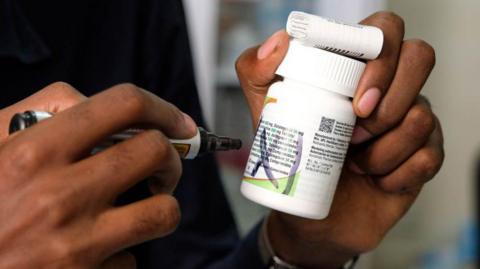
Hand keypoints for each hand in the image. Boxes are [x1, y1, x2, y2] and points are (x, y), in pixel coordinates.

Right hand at [0, 82, 196, 268]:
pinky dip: (122, 254)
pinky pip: (131, 260)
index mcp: (35, 150)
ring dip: (161, 206)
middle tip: (159, 169)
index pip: (124, 104)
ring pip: (163, 210)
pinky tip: (96, 252)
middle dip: (171, 158)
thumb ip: (43, 110)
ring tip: (141, 207)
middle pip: (156, 151)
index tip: (179, 122)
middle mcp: (59, 194)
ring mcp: (76, 242)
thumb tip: (100, 105)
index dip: (163, 108)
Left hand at [236, 12, 443, 267]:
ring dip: (382, 151)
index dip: (380, 58)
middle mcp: (390, 85)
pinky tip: (375, 180)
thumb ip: (256, 73)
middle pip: (420, 59)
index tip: (355, 101)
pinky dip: (395, 175)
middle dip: (386, 105)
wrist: (310, 212)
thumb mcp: (265, 113)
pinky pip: (429, 156)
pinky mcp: (425, 153)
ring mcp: (412, 117)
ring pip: (421, 117)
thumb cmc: (292, 156)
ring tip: (355, 163)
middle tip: (353, 136)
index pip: (386, 30)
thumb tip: (278, 43)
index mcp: (355, 66)